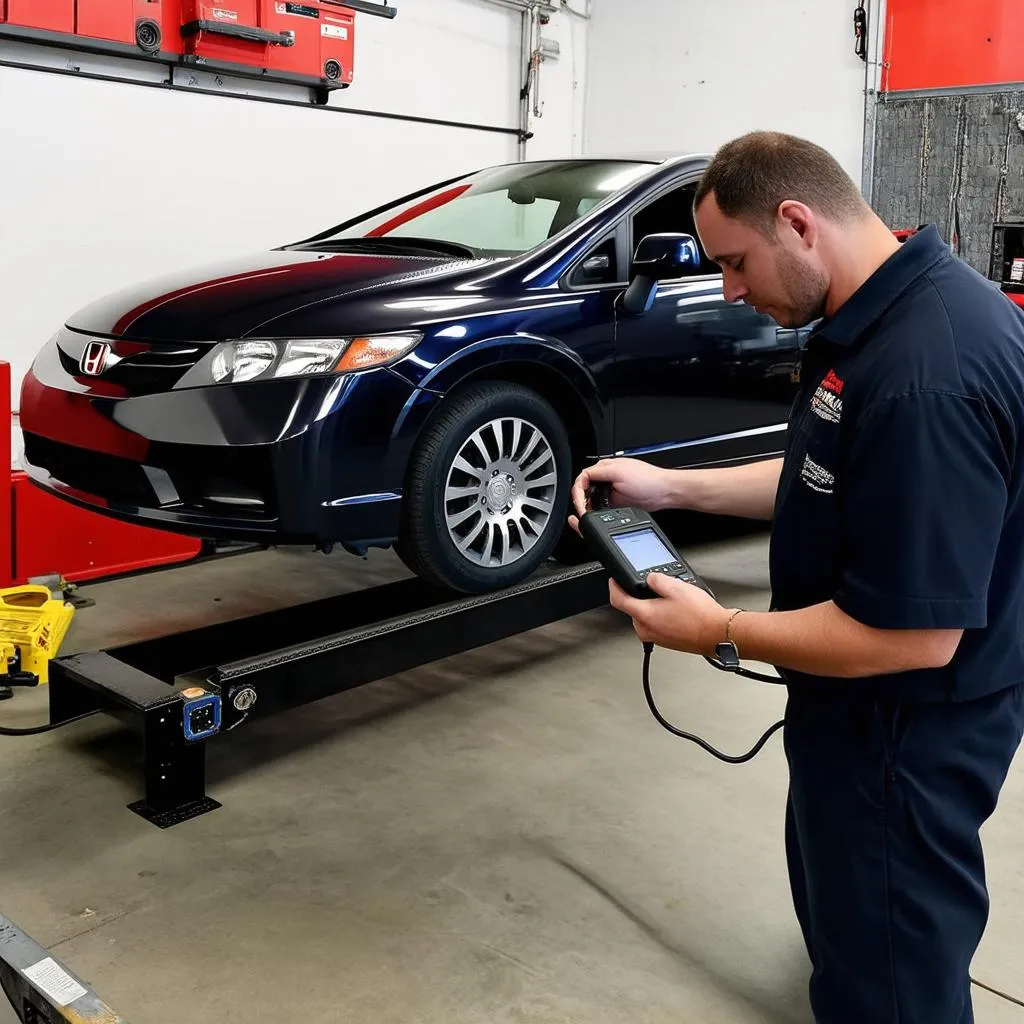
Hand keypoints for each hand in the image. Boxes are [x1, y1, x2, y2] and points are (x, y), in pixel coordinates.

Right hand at [568, 458, 674, 533]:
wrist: (664, 492)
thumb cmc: (647, 479)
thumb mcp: (617, 472)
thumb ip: (597, 474)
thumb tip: (581, 480)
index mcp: (604, 467)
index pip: (582, 479)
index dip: (578, 493)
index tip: (580, 504)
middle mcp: (607, 477)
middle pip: (584, 489)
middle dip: (582, 501)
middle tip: (583, 512)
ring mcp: (612, 489)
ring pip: (592, 499)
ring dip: (589, 507)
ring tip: (589, 514)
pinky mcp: (617, 500)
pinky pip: (601, 506)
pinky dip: (598, 511)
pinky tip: (599, 515)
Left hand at [608, 572, 733, 655]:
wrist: (717, 634)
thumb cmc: (700, 616)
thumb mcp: (676, 586)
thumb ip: (656, 579)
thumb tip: (650, 578)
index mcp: (644, 615)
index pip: (617, 600)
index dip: (614, 587)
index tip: (613, 581)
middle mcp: (646, 630)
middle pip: (633, 609)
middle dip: (641, 597)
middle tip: (657, 589)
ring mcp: (656, 638)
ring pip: (646, 617)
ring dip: (654, 607)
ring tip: (674, 601)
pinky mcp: (666, 642)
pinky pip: (658, 625)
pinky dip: (663, 617)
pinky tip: (679, 612)